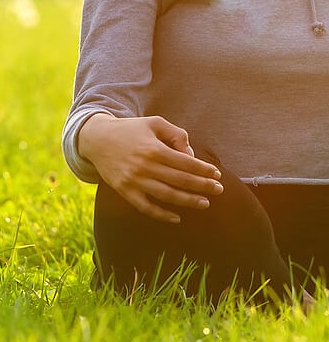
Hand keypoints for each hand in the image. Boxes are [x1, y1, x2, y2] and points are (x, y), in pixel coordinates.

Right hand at [78, 113, 223, 223]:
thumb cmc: (132, 129)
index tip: (217, 174)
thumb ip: (177, 135)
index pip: (186, 163)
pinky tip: (177, 218)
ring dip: (188, 201)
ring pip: (167, 195)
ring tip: (205, 204)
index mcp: (155, 149)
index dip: (204, 170)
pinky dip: (161, 215)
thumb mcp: (155, 123)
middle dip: (203, 186)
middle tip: (219, 190)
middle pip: (180, 180)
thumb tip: (190, 155)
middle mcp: (145, 167)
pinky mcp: (124, 191)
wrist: (97, 139)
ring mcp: (134, 181)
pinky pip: (145, 207)